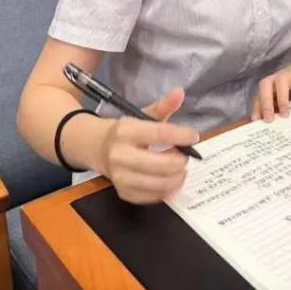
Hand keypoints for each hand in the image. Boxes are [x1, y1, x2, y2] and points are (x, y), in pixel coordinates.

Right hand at [97, 88, 199, 204]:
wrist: (96, 148)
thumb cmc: (126, 131)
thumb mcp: (142, 114)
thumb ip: (163, 106)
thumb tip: (180, 92)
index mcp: (125, 131)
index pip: (159, 134)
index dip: (181, 136)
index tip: (194, 137)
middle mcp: (120, 155)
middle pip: (161, 164)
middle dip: (180, 161)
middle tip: (185, 156)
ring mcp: (120, 177)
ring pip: (159, 184)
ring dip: (177, 177)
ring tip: (180, 169)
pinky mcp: (123, 193)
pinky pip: (152, 197)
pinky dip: (167, 190)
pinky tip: (170, 180)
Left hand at [251, 58, 290, 121]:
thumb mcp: (287, 96)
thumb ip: (279, 107)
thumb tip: (272, 125)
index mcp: (272, 84)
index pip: (259, 94)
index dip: (257, 107)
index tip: (256, 121)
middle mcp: (279, 77)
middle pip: (265, 84)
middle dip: (265, 101)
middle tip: (269, 119)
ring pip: (282, 80)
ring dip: (282, 98)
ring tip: (286, 115)